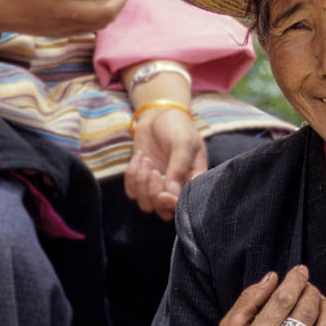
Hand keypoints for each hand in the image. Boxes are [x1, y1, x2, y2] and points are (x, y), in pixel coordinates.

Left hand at [124, 106, 206, 220]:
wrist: (159, 114)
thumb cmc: (178, 128)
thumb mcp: (183, 143)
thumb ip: (179, 168)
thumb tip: (171, 193)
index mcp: (193, 181)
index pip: (184, 205)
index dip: (172, 205)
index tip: (163, 194)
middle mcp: (177, 188)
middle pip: (163, 211)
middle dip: (153, 193)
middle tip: (153, 170)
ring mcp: (157, 186)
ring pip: (145, 204)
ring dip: (141, 183)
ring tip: (145, 159)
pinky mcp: (141, 180)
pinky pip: (131, 192)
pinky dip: (131, 175)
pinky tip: (139, 156)